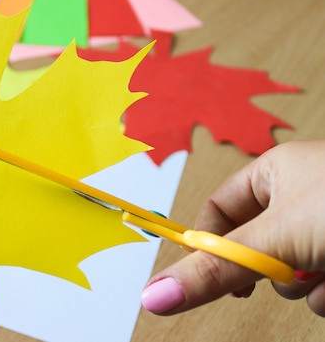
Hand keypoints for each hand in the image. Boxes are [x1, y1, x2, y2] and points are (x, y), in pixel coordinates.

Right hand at [141, 140, 324, 315]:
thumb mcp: (274, 238)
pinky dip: (324, 290)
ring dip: (300, 284)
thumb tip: (156, 293)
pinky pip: (318, 281)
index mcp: (274, 171)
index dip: (209, 242)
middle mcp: (300, 194)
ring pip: (288, 269)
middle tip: (271, 275)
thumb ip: (217, 268)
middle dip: (265, 267)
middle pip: (253, 244)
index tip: (210, 272)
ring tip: (322, 272)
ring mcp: (324, 223)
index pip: (219, 208)